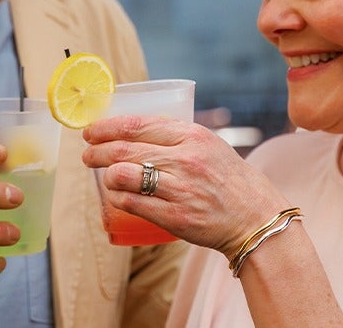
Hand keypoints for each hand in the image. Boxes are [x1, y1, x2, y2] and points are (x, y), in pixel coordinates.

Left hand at [82, 115, 288, 256]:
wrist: (254, 217)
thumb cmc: (228, 179)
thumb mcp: (208, 144)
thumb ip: (176, 134)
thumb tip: (135, 127)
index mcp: (192, 135)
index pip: (136, 125)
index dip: (107, 127)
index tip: (92, 131)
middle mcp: (185, 159)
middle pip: (124, 149)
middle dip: (97, 150)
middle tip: (87, 154)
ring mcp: (179, 189)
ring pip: (124, 175)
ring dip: (105, 174)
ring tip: (103, 175)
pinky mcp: (175, 216)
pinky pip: (133, 203)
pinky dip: (117, 197)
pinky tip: (115, 195)